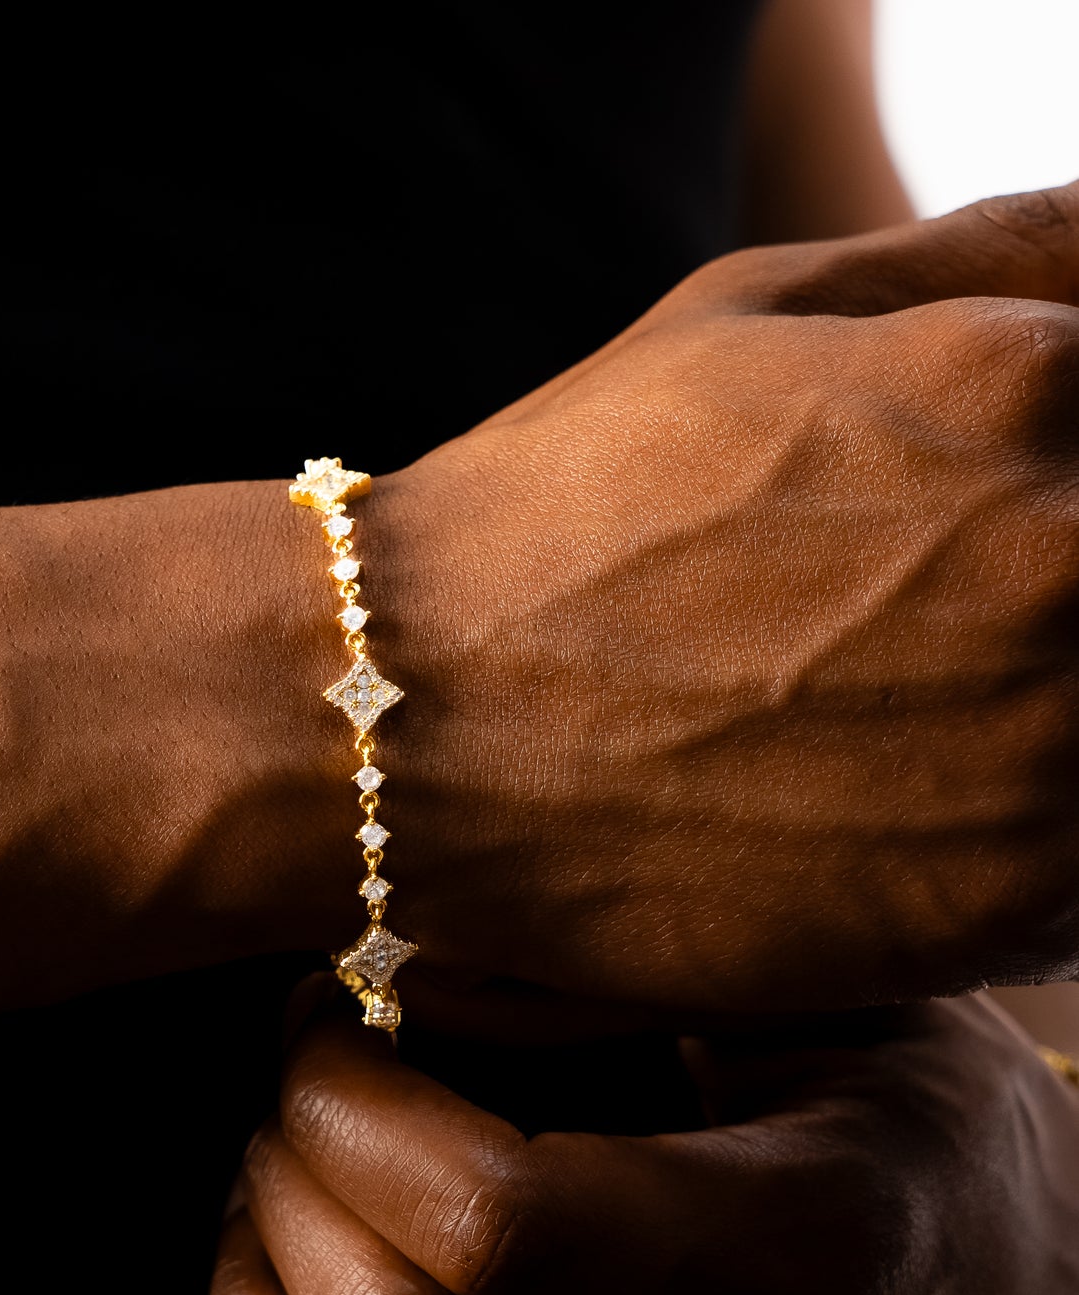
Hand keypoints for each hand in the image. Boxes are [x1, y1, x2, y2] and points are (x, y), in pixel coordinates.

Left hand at [211, 982, 1078, 1294]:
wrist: (1038, 1291)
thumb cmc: (924, 1114)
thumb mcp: (828, 991)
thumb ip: (626, 976)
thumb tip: (415, 989)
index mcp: (816, 1243)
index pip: (505, 1218)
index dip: (360, 1108)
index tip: (328, 1015)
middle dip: (295, 1186)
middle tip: (300, 1078)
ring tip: (285, 1169)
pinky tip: (312, 1274)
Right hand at [361, 182, 1077, 1023]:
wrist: (411, 716)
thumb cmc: (564, 508)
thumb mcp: (746, 313)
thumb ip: (980, 257)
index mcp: (1027, 386)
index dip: (1045, 475)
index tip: (961, 519)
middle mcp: (1071, 562)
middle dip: (1029, 587)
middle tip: (898, 623)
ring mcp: (1049, 752)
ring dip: (1038, 719)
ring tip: (886, 716)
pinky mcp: (995, 906)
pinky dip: (1017, 838)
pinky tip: (885, 805)